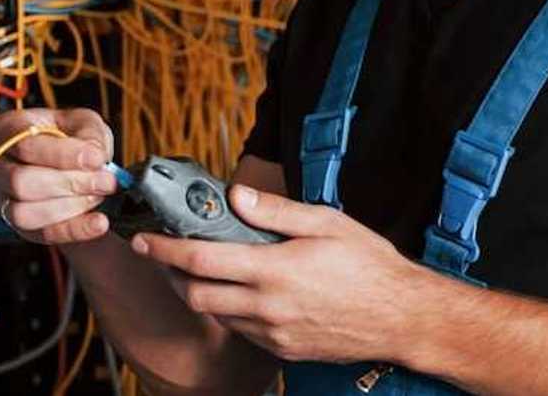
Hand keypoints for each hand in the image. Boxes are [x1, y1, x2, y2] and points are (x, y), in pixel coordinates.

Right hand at [0, 107, 119, 244]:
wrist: (74, 164)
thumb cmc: (71, 138)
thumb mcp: (84, 123)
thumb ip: (89, 135)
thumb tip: (94, 156)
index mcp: (5, 131)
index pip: (24, 145)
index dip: (62, 154)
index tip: (97, 159)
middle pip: (20, 182)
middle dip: (69, 183)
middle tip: (105, 181)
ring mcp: (3, 199)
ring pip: (23, 214)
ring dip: (69, 208)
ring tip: (98, 196)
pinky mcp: (20, 226)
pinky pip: (42, 234)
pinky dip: (74, 230)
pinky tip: (99, 222)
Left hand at [133, 186, 439, 364]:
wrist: (402, 318)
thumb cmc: (370, 266)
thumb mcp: (328, 223)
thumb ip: (277, 211)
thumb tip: (236, 195)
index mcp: (274, 270)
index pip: (200, 260)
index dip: (164, 249)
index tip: (145, 238)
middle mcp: (267, 307)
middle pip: (195, 294)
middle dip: (172, 273)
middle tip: (167, 252)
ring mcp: (273, 333)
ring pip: (216, 315)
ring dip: (201, 292)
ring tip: (206, 268)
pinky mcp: (281, 350)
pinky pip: (241, 331)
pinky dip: (230, 310)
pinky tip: (243, 291)